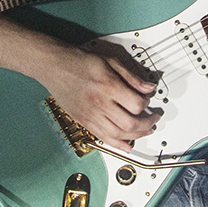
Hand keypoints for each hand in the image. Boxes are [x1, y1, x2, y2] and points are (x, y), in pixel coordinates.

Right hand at [32, 42, 158, 150]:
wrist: (54, 66)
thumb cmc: (79, 61)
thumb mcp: (109, 61)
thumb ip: (131, 76)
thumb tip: (148, 87)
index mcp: (108, 86)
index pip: (136, 104)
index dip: (146, 104)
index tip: (147, 100)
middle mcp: (99, 103)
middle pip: (130, 124)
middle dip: (146, 124)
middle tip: (153, 119)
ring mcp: (90, 115)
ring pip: (118, 135)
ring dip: (136, 136)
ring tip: (144, 131)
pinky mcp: (84, 121)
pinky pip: (103, 138)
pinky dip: (118, 145)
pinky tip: (127, 145)